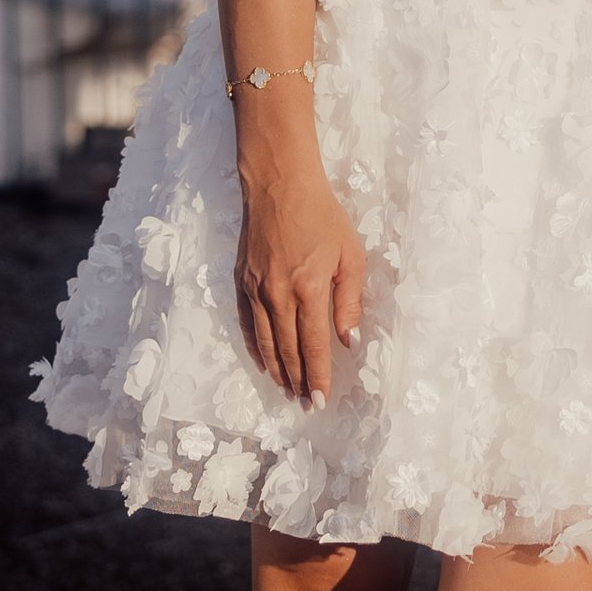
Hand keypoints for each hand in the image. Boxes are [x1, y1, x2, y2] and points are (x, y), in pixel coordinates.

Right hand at [234, 155, 365, 405]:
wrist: (279, 186)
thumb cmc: (322, 217)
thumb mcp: (349, 255)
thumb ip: (349, 300)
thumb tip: (349, 339)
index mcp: (308, 289)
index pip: (313, 345)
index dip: (318, 376)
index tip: (321, 400)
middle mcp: (278, 294)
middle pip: (288, 350)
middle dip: (298, 381)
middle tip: (306, 405)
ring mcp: (256, 289)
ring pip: (266, 341)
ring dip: (277, 370)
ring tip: (287, 390)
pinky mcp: (242, 281)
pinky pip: (248, 324)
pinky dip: (256, 347)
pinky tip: (264, 362)